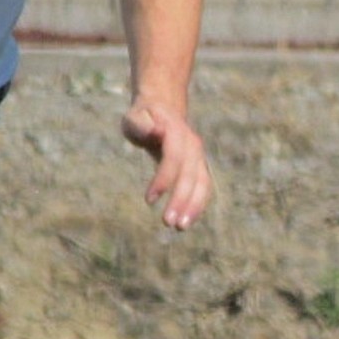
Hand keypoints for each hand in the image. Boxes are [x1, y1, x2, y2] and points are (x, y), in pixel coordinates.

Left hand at [121, 98, 211, 230]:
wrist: (163, 111)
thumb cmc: (143, 117)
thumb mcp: (135, 117)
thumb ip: (141, 124)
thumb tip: (157, 131)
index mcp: (176, 132)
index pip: (173, 158)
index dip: (163, 179)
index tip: (148, 200)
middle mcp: (192, 145)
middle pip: (190, 174)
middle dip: (181, 199)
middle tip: (168, 223)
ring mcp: (198, 156)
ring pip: (202, 183)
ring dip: (194, 206)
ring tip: (180, 228)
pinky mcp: (199, 167)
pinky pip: (203, 187)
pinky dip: (197, 205)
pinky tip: (186, 221)